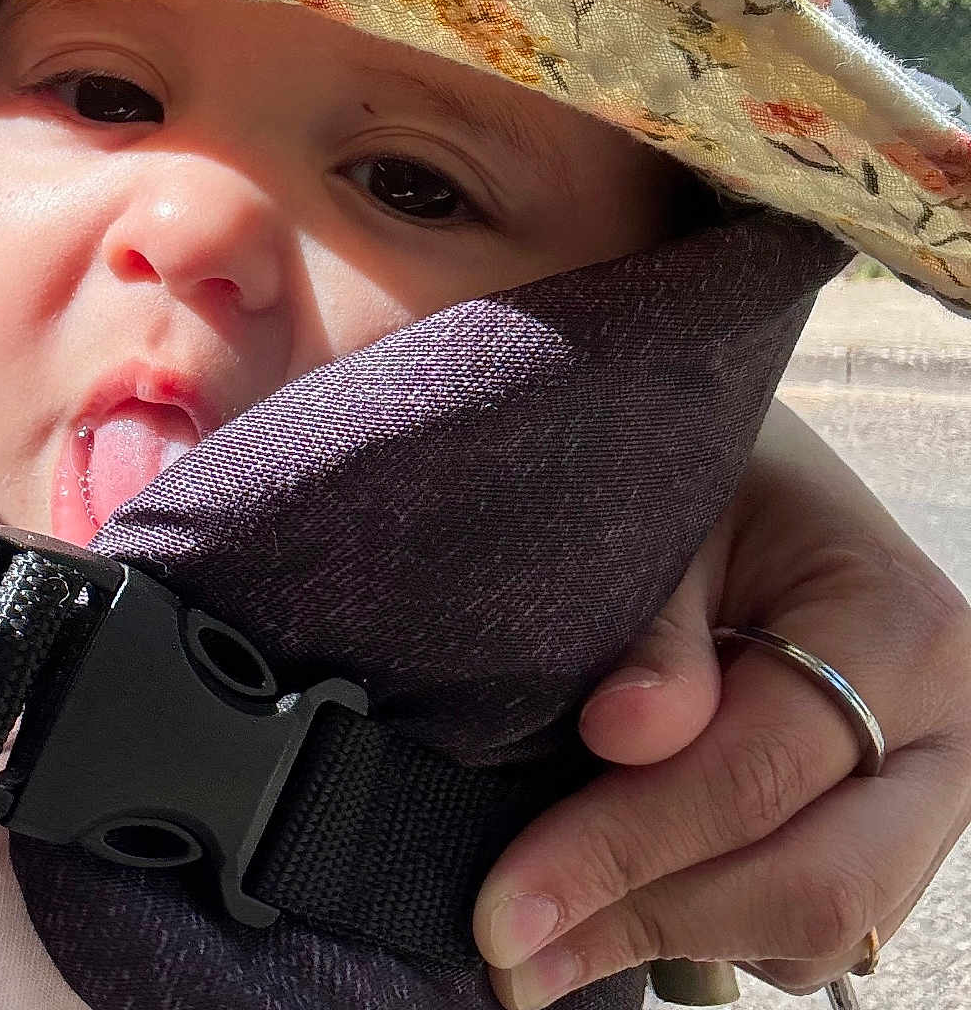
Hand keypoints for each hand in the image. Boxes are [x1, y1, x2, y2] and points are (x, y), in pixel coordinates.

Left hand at [472, 397, 970, 1008]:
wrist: (758, 474)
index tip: (504, 904)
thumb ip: (658, 627)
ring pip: (814, 925)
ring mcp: (928, 792)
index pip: (754, 777)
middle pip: (811, 884)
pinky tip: (616, 893)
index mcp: (902, 630)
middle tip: (511, 955)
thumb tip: (629, 737)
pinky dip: (710, 926)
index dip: (620, 849)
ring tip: (543, 934)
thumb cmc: (711, 480)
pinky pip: (810, 926)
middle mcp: (947, 730)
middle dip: (645, 922)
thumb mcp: (675, 518)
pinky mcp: (887, 832)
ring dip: (671, 938)